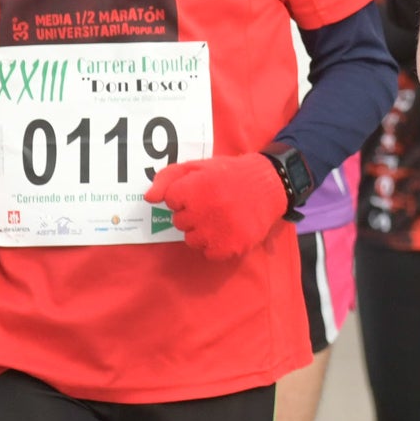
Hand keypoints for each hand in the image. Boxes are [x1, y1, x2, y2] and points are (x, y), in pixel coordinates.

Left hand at [145, 153, 291, 260]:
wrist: (270, 184)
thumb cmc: (229, 174)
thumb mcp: (197, 166)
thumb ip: (168, 178)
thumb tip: (149, 199)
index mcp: (195, 188)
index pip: (171, 201)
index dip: (184, 195)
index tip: (200, 190)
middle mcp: (205, 210)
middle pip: (180, 222)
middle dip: (191, 213)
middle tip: (211, 203)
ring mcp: (219, 230)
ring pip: (192, 240)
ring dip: (201, 231)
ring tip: (219, 218)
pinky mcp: (232, 246)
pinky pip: (209, 254)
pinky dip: (216, 245)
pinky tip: (226, 230)